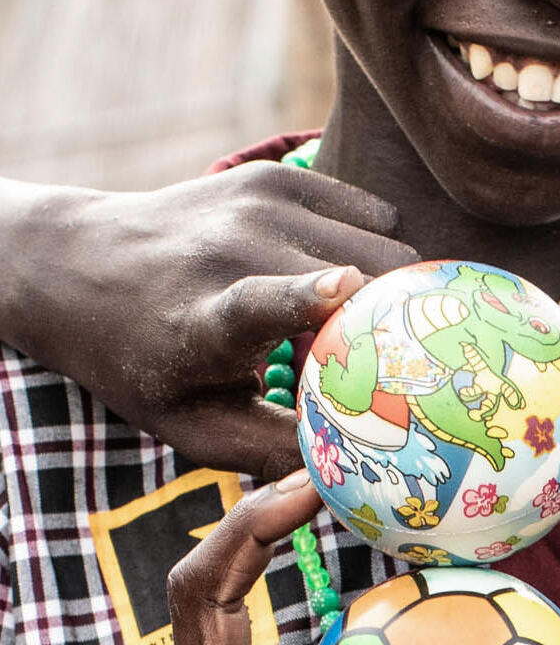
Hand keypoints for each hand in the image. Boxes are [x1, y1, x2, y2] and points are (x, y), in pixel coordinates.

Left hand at [8, 165, 408, 473]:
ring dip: (393, 285)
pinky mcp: (276, 175)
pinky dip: (377, 246)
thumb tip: (365, 469)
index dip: (308, 295)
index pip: (258, 302)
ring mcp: (256, 203)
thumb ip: (278, 451)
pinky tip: (343, 272)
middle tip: (384, 354)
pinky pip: (376, 214)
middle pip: (370, 276)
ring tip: (357, 316)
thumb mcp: (195, 429)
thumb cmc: (149, 365)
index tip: (346, 288)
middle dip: (398, 320)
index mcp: (206, 322)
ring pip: (389, 243)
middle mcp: (231, 249)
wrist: (77, 266)